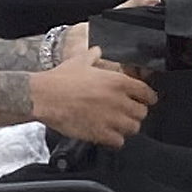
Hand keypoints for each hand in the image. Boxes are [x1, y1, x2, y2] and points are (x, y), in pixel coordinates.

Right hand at [31, 45, 157, 146]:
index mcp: (118, 81)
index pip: (147, 93)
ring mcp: (111, 118)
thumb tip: (97, 50)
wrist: (44, 96)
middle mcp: (118, 100)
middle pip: (142, 113)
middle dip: (135, 114)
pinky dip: (115, 140)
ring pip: (134, 128)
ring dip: (127, 128)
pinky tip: (107, 136)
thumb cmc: (60, 79)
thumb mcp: (80, 61)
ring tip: (117, 126)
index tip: (145, 101)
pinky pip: (119, 142)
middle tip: (126, 114)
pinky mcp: (100, 133)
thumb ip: (93, 55)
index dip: (147, 98)